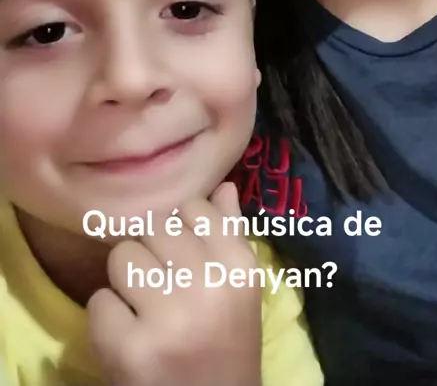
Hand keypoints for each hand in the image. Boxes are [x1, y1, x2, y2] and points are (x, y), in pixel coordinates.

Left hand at [87, 183, 261, 385]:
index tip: (185, 260)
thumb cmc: (225, 343)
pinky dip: (107, 320)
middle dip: (150, 254)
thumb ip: (228, 234)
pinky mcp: (132, 349)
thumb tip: (223, 186)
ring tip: (145, 311)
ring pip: (122, 257)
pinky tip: (130, 338)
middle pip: (153, 228)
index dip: (180, 230)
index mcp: (239, 267)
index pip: (193, 207)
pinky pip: (99, 301)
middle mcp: (209, 286)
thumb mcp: (237, 290)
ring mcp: (169, 318)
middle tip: (162, 289)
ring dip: (125, 283)